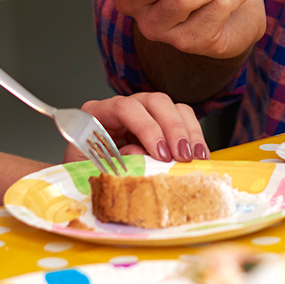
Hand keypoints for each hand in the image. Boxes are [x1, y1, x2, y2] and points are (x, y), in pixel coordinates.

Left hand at [78, 92, 208, 162]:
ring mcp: (144, 114)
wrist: (91, 182)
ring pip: (173, 107)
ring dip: (188, 132)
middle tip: (181, 156)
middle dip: (173, 128)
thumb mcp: (90, 169)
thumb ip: (112, 162)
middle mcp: (123, 108)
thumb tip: (142, 156)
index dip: (146, 128)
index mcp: (98, 113)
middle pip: (155, 101)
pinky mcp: (160, 125)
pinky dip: (194, 136)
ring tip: (194, 157)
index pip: (125, 107)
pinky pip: (184, 119)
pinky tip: (198, 154)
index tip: (160, 153)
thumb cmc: (86, 173)